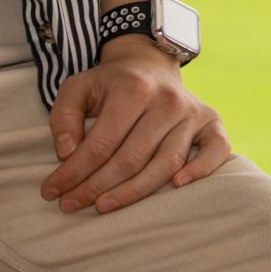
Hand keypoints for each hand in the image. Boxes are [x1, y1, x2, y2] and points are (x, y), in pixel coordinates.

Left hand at [38, 39, 228, 214]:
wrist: (150, 64)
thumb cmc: (110, 84)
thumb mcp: (78, 87)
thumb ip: (64, 116)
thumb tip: (67, 153)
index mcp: (133, 88)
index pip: (101, 143)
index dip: (75, 172)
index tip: (53, 191)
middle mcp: (167, 100)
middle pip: (131, 158)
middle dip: (96, 187)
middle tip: (71, 205)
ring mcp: (192, 112)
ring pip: (165, 164)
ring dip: (133, 192)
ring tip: (102, 207)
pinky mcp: (211, 122)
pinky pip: (217, 150)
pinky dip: (201, 170)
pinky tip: (177, 186)